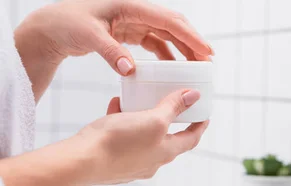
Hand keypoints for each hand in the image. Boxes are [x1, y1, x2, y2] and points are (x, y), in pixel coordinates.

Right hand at [0, 89, 209, 185]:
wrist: (80, 161)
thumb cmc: (119, 143)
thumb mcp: (154, 119)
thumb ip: (174, 107)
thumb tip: (194, 96)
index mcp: (166, 152)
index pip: (191, 139)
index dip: (199, 125)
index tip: (204, 114)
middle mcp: (151, 160)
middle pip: (167, 137)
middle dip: (170, 119)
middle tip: (174, 104)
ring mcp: (130, 161)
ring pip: (142, 134)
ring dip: (143, 116)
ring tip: (142, 99)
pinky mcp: (112, 156)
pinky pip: (121, 134)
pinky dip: (122, 118)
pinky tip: (116, 103)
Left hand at [14, 0, 213, 101]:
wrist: (51, 27)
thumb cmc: (66, 23)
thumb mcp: (89, 36)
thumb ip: (112, 53)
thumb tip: (132, 70)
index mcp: (131, 5)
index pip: (168, 20)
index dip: (190, 35)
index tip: (205, 51)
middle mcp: (137, 11)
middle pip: (174, 24)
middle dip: (192, 41)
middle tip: (208, 60)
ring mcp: (134, 21)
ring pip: (167, 33)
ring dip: (182, 48)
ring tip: (197, 65)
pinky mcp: (129, 31)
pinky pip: (155, 41)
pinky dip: (166, 53)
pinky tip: (173, 66)